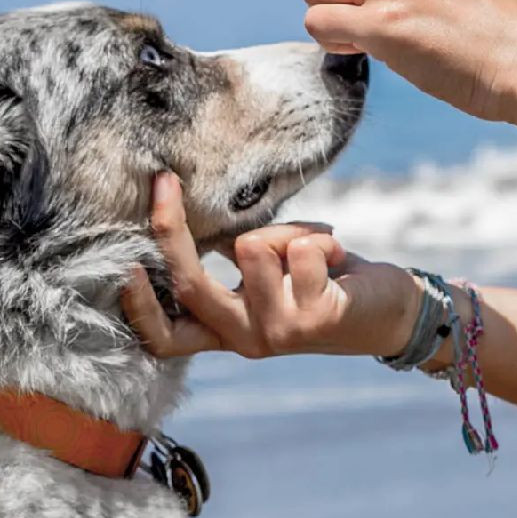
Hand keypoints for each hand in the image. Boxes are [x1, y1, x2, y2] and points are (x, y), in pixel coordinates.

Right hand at [121, 172, 422, 358]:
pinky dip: (320, 238)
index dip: (139, 307)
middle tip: (164, 179)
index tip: (126, 264)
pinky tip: (338, 257)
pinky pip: (299, 248)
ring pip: (252, 248)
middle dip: (170, 228)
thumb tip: (192, 209)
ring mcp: (278, 331)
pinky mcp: (315, 318)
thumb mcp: (268, 268)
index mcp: (227, 329)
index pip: (167, 335)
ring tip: (312, 247)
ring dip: (286, 231)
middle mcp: (245, 338)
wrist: (390, 309)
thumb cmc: (323, 279)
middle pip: (190, 285)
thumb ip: (233, 254)